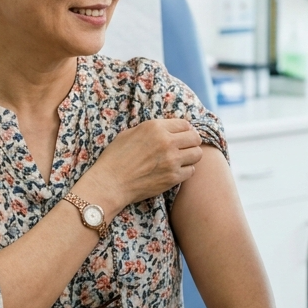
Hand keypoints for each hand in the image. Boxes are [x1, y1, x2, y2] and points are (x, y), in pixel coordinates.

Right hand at [83, 118, 202, 213]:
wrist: (110, 183)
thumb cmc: (115, 157)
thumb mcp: (130, 133)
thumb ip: (152, 129)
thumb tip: (167, 129)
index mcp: (155, 127)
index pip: (185, 124)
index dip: (185, 130)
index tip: (182, 136)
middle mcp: (167, 141)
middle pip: (195, 138)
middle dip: (192, 142)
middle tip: (185, 147)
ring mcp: (172, 160)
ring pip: (197, 154)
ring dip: (191, 156)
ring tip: (181, 159)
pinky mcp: (173, 177)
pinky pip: (191, 171)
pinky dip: (186, 171)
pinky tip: (175, 171)